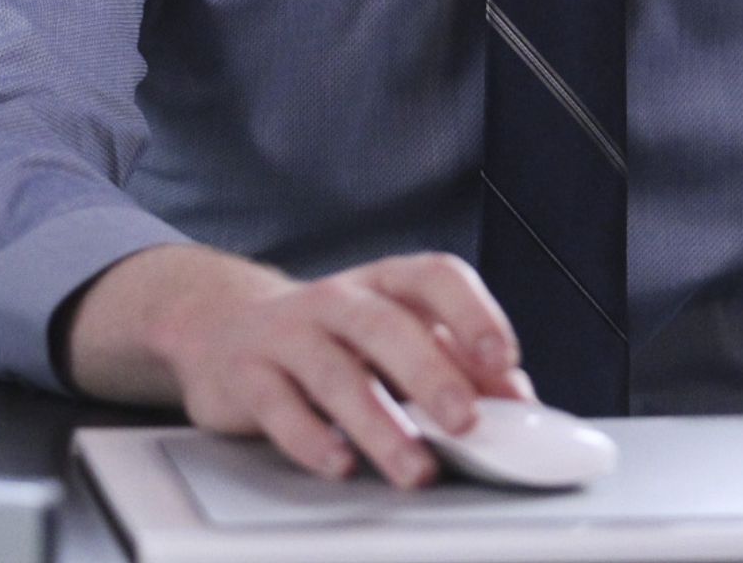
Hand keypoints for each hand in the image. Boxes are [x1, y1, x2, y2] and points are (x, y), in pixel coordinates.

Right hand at [67, 246, 531, 488]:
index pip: (434, 276)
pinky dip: (310, 438)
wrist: (225, 326)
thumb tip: (517, 402)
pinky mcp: (248, 376)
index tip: (504, 357)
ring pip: (334, 372)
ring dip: (379, 423)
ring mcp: (288, 334)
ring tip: (416, 467)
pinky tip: (339, 464)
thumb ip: (456, 362)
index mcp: (384, 283)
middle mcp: (337, 300)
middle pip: (386, 325)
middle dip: (430, 372)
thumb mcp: (395, 335)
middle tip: (466, 422)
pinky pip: (277, 405)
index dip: (472, 312)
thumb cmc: (333, 336)